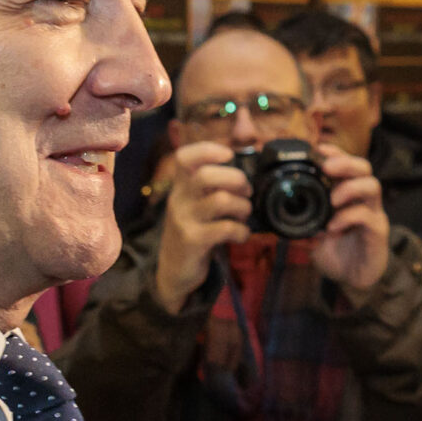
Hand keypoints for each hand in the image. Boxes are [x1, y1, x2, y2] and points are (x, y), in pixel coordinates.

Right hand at [153, 141, 248, 308]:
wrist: (174, 270)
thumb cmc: (194, 231)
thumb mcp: (196, 205)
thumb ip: (212, 188)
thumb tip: (245, 176)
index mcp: (181, 187)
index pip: (184, 157)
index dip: (207, 150)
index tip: (228, 155)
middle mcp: (179, 200)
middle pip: (206, 175)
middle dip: (236, 179)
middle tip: (246, 192)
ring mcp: (184, 220)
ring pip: (221, 200)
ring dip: (243, 207)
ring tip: (244, 215)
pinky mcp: (193, 241)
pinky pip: (226, 228)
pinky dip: (242, 231)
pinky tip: (240, 235)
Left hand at [312, 145, 389, 297]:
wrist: (352, 279)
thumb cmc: (335, 252)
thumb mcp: (312, 234)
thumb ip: (299, 221)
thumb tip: (274, 213)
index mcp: (348, 195)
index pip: (347, 165)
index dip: (335, 153)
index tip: (318, 148)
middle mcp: (363, 200)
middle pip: (364, 168)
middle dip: (345, 162)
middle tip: (327, 168)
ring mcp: (373, 214)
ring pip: (372, 186)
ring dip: (350, 188)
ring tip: (332, 200)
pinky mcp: (378, 232)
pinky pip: (368, 216)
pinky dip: (348, 217)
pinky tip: (333, 227)